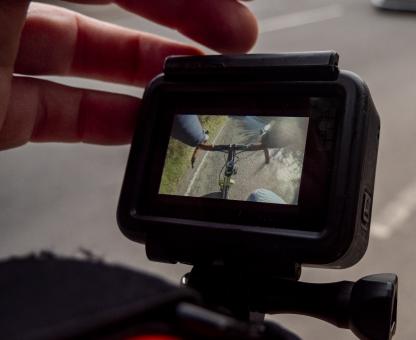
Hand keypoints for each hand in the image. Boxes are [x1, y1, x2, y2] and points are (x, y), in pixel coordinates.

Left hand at [0, 0, 257, 149]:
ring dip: (153, 75)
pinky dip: (111, 121)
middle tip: (234, 40)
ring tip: (200, 89)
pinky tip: (145, 127)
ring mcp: (1, 57)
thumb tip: (186, 0)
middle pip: (115, 1)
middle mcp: (9, 6)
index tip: (232, 14)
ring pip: (93, 61)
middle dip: (184, 18)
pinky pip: (64, 113)